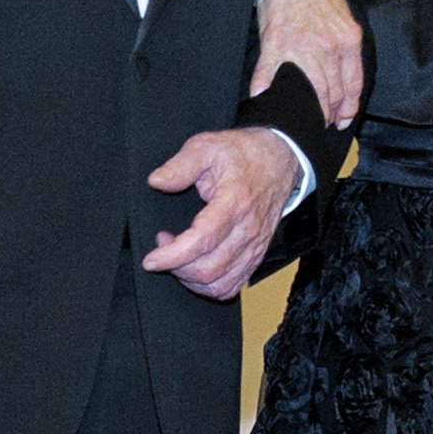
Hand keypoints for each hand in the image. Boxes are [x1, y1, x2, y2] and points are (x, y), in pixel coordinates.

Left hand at [142, 129, 299, 299]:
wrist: (281, 161)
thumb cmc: (245, 154)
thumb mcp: (208, 146)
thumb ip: (181, 165)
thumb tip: (157, 182)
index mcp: (235, 203)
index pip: (203, 241)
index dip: (173, 256)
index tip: (152, 258)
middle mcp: (248, 230)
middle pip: (209, 269)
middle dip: (176, 266)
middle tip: (164, 244)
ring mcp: (254, 246)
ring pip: (219, 284)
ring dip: (190, 279)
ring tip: (178, 257)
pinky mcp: (256, 256)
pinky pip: (232, 286)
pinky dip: (209, 287)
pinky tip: (196, 269)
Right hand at [251, 0, 361, 128]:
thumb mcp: (345, 18)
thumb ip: (347, 48)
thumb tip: (345, 82)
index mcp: (348, 40)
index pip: (352, 85)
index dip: (347, 108)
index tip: (341, 119)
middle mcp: (328, 46)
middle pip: (331, 92)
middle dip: (327, 112)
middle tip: (320, 121)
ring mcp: (302, 47)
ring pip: (308, 90)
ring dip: (304, 108)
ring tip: (299, 115)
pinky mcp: (276, 43)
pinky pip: (269, 75)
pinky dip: (265, 91)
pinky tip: (263, 100)